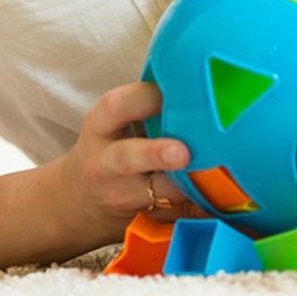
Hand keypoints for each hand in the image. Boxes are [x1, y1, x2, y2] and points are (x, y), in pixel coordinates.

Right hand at [55, 81, 199, 244]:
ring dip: (184, 188)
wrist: (77, 200)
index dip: (148, 97)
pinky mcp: (141, 218)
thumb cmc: (108, 147)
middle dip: (155, 154)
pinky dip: (198, 210)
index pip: (118, 107)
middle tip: (182, 152)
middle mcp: (106, 162)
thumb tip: (198, 77)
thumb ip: (143, 104)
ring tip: (210, 181)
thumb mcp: (111, 122)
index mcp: (101, 126)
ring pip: (151, 195)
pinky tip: (219, 202)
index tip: (179, 90)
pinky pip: (173, 217)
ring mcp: (122, 194)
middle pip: (126, 157)